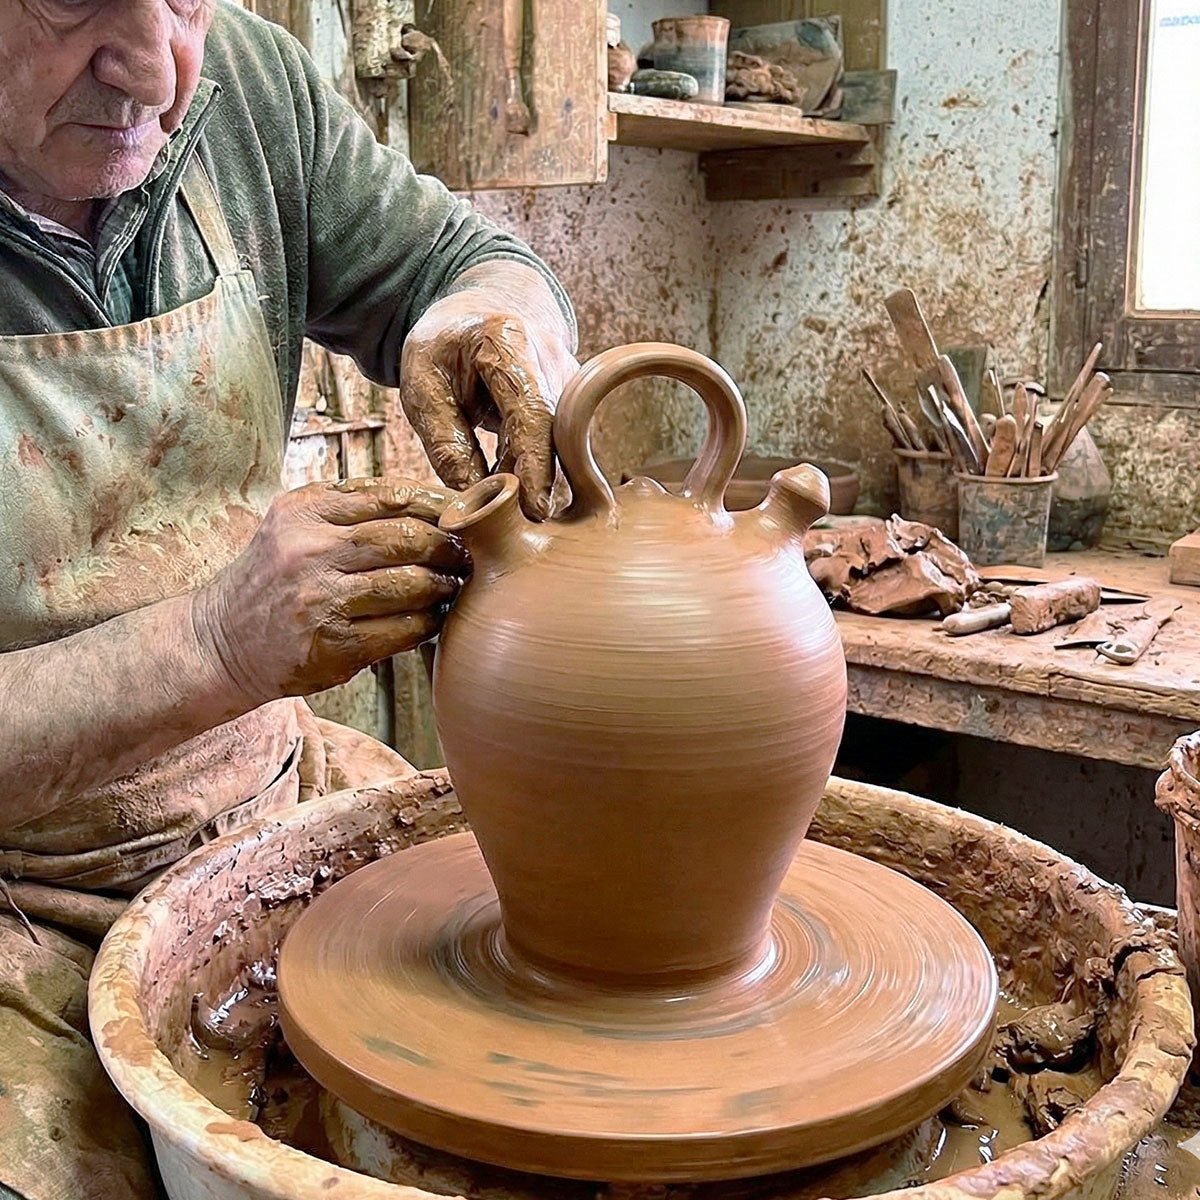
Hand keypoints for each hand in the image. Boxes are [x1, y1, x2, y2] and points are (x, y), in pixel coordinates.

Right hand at [191, 478, 467, 704]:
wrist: (219, 641)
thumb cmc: (273, 579)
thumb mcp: (294, 527)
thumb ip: (351, 509)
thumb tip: (436, 502)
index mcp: (304, 511)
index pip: (390, 497)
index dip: (437, 505)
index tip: (464, 515)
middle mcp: (309, 551)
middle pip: (405, 539)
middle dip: (448, 546)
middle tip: (469, 554)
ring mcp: (320, 601)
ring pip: (409, 586)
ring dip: (443, 586)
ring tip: (454, 585)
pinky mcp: (332, 646)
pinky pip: (401, 630)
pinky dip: (426, 624)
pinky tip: (433, 619)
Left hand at [400, 262, 577, 519]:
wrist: (480, 311)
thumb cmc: (445, 349)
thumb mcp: (422, 386)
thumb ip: (444, 439)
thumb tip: (473, 495)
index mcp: (507, 340)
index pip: (533, 411)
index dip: (536, 464)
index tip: (534, 508)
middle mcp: (553, 355)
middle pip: (558, 433)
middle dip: (542, 484)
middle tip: (518, 529)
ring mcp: (571, 379)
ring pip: (565, 445)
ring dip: (538, 481)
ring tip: (506, 511)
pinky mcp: (575, 402)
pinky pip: (563, 445)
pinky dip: (538, 471)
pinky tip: (512, 489)